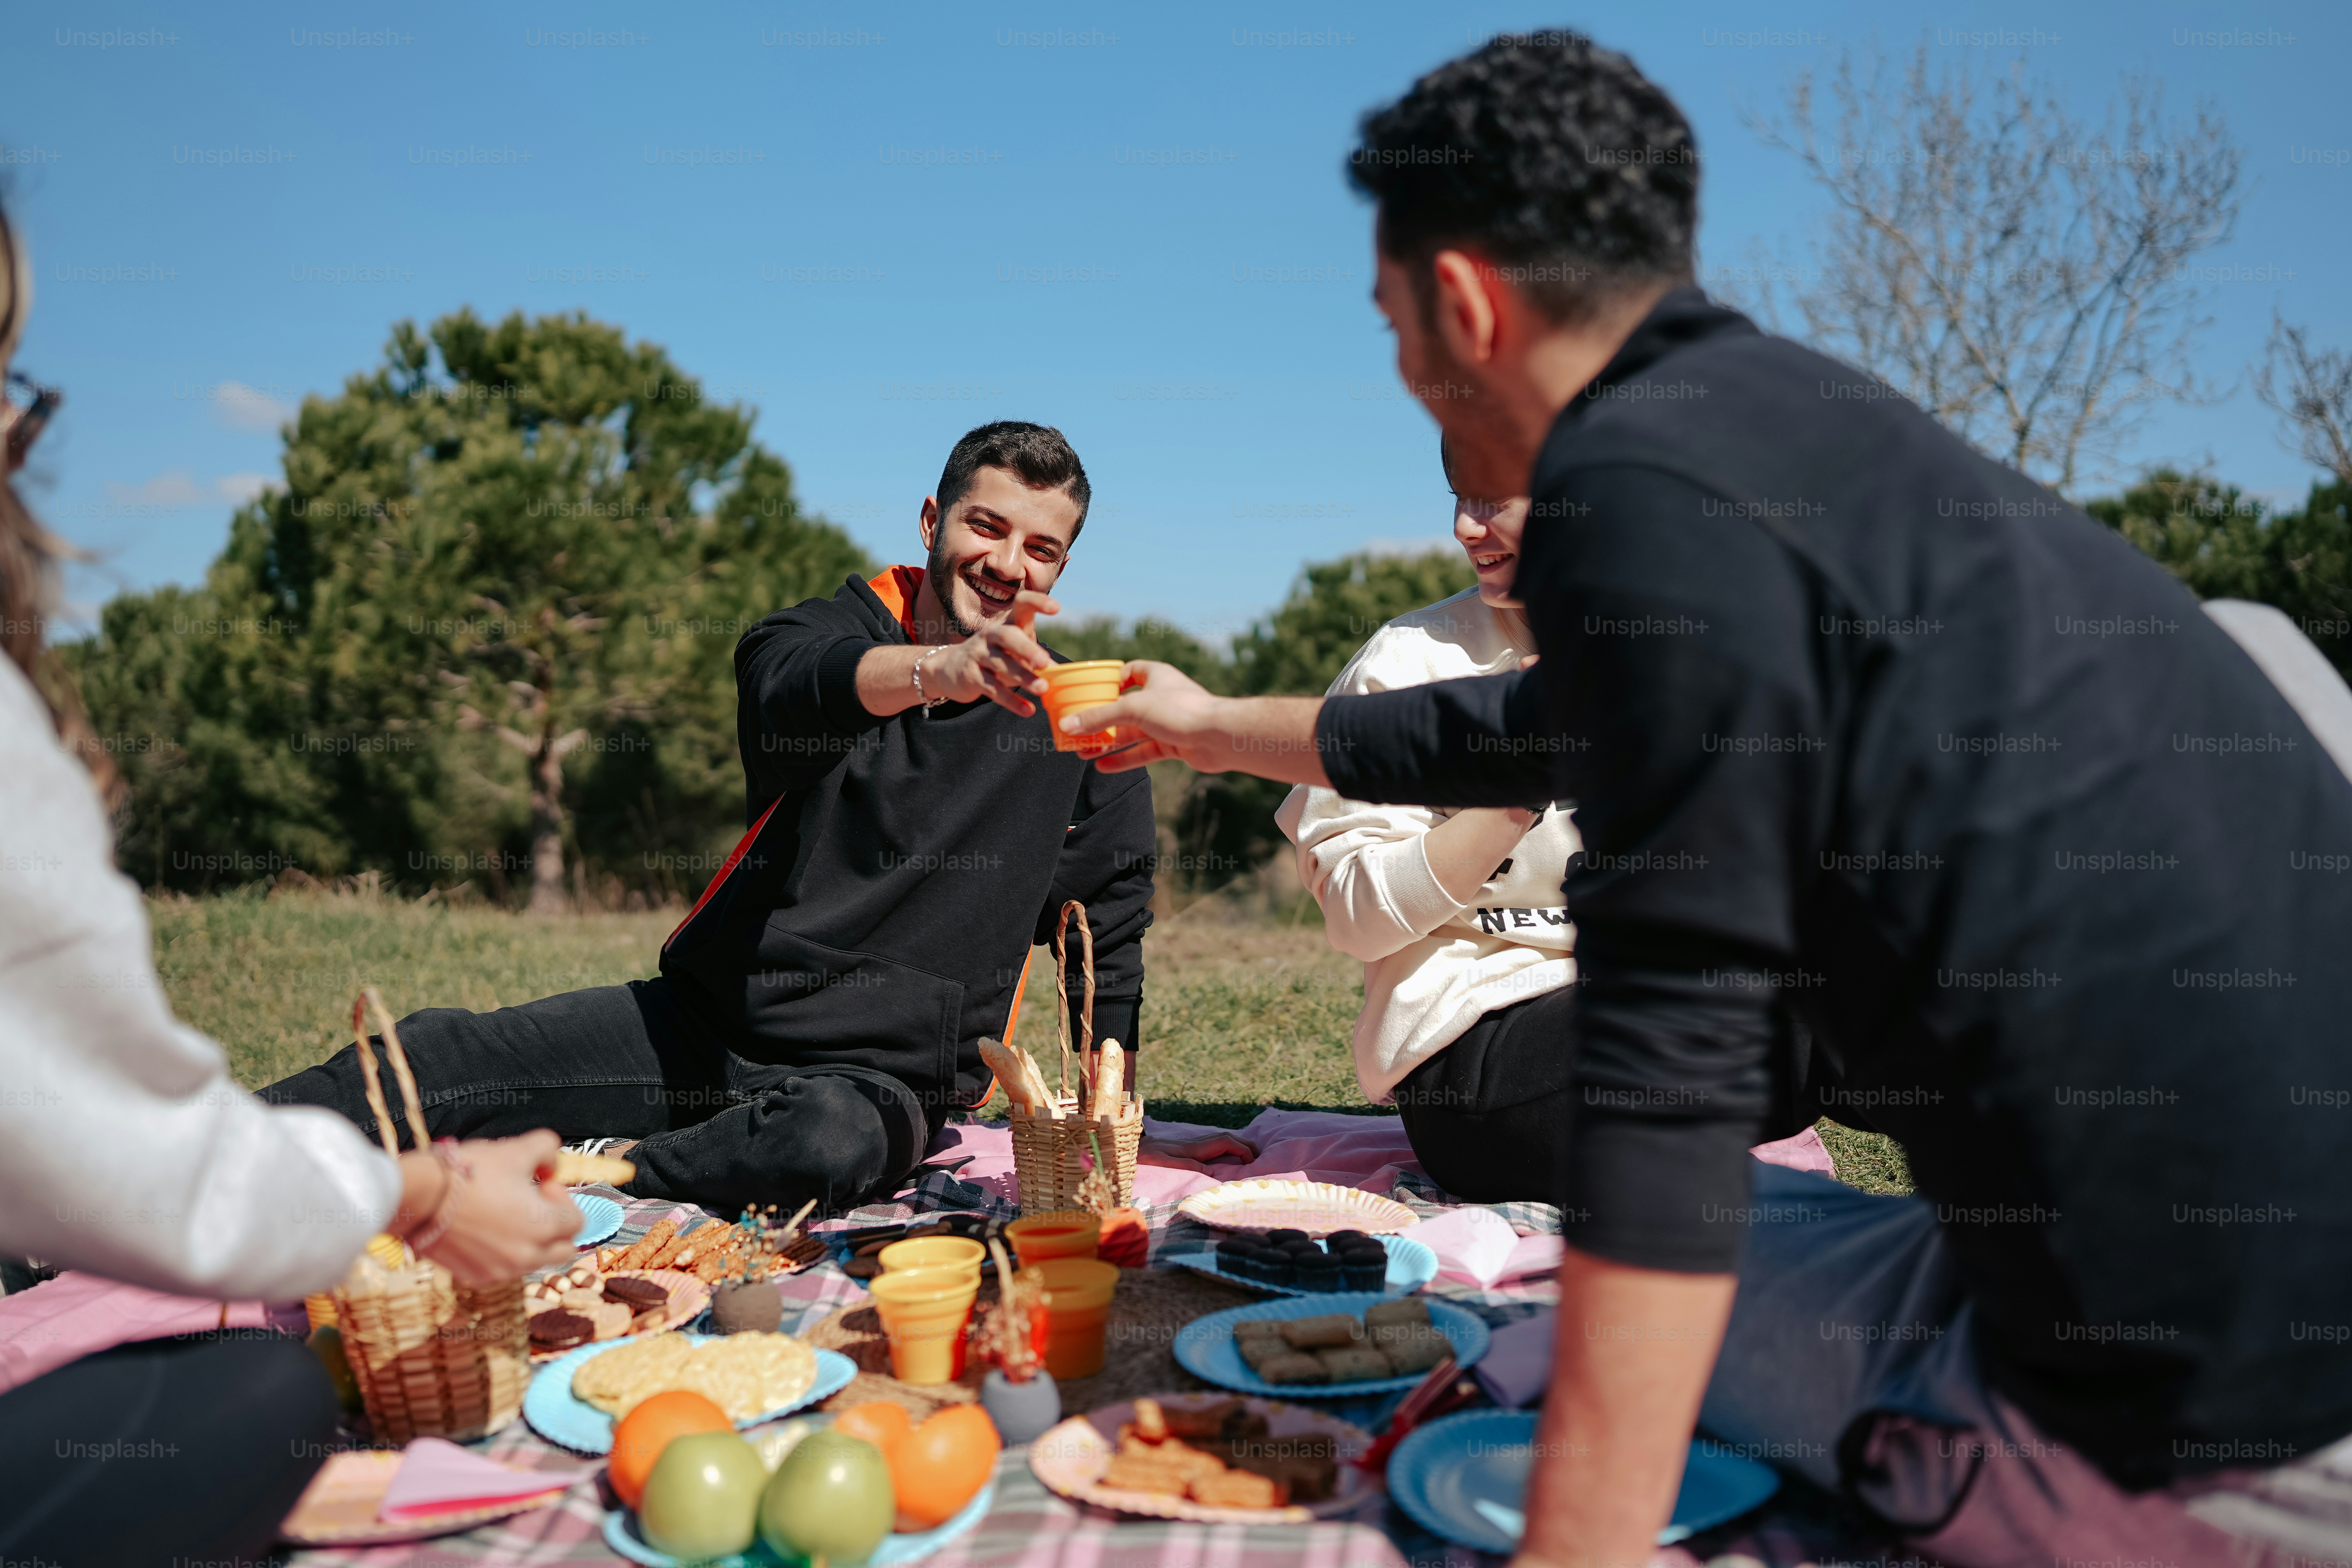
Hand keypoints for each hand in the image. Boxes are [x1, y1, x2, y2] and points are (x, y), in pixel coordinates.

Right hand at [402, 1130, 580, 1285]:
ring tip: (502, 1212)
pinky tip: (482, 1228)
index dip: (562, 1198)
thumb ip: (547, 1150)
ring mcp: (499, 1271)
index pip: (577, 1222)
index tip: (541, 1183)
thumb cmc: (468, 1171)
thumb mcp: (516, 1149)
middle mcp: (526, 1256)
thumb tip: (551, 1164)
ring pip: (532, 1261)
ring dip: (528, 1240)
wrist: (417, 1196)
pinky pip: (501, 1269)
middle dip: (554, 1227)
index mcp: (544, 1227)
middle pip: (562, 1249)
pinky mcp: (474, 1277)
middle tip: (530, 1202)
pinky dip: (500, 1252)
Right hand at [921, 590, 1061, 715]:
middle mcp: (990, 634)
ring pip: (1001, 665)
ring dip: (1023, 677)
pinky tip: (1028, 710)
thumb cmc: (995, 656)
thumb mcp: (1015, 650)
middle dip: (1027, 649)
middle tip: (1045, 663)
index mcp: (1006, 623)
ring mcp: (978, 654)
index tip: (1056, 608)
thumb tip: (1062, 673)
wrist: (949, 668)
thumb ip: (1036, 657)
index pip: (1021, 604)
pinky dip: (1011, 701)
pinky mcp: (970, 676)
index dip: (1037, 602)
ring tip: (1043, 689)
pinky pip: (993, 689)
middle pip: (1008, 637)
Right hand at [1063, 663, 1331, 784]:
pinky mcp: (1174, 744)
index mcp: (1156, 676)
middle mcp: (1162, 697)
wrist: (1219, 736)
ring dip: (1108, 742)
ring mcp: (1168, 722)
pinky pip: (1143, 752)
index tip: (1091, 693)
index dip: (1111, 681)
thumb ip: (1099, 717)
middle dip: (1101, 721)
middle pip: (1126, 708)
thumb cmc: (1181, 710)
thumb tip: (1067, 725)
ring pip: (1133, 733)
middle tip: (1077, 731)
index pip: (1129, 672)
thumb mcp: (1132, 709)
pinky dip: (1124, 759)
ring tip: (1082, 752)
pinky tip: (1104, 766)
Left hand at [1138, 1130, 1258, 1172]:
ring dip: (1238, 1144)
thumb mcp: (1163, 1162)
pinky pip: (1214, 1144)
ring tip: (1251, 1155)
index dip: (1242, 1150)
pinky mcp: (1189, 1148)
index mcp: (1194, 1148)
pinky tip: (1230, 1154)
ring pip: (1222, 1139)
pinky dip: (1228, 1146)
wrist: (1132, 1149)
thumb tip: (1211, 1172)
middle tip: (1261, 1156)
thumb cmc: (1145, 1157)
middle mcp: (1196, 1143)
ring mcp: (1193, 1144)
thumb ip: (1185, 1165)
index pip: (1225, 1143)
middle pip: (1228, 1138)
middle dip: (1246, 1144)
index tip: (1253, 1162)